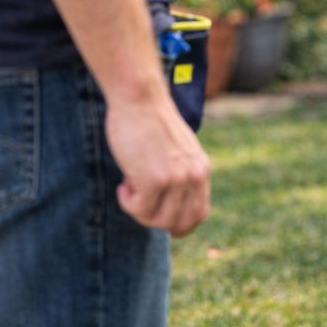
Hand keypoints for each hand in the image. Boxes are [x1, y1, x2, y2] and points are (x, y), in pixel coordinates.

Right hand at [105, 92, 210, 237]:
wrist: (140, 99)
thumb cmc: (151, 122)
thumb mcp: (178, 150)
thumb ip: (180, 173)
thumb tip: (170, 206)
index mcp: (201, 169)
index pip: (199, 213)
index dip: (181, 225)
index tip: (166, 227)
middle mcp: (194, 176)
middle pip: (179, 223)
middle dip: (154, 220)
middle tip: (138, 201)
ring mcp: (176, 179)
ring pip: (158, 221)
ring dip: (139, 211)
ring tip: (130, 186)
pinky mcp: (155, 180)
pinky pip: (138, 209)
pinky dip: (127, 201)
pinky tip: (124, 181)